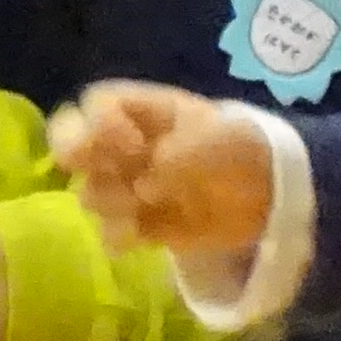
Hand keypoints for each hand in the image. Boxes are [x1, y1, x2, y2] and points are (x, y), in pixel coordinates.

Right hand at [51, 82, 283, 262]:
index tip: (131, 146)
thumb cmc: (241, 150)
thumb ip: (179, 155)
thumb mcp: (217, 140)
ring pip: (88, 192)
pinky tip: (142, 237)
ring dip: (110, 201)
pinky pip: (109, 231)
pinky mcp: (138, 222)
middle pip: (70, 143)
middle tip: (111, 172)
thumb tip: (144, 186)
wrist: (270, 194)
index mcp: (143, 112)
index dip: (99, 124)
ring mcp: (127, 184)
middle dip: (80, 158)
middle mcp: (124, 146)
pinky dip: (121, 236)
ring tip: (145, 206)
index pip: (95, 104)